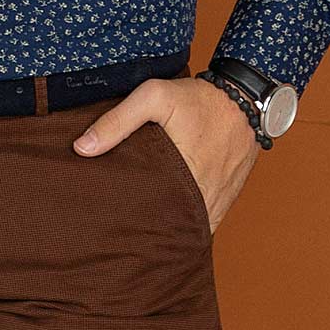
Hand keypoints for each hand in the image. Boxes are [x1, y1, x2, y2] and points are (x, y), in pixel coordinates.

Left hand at [72, 72, 258, 231]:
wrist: (247, 98)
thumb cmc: (201, 98)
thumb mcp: (155, 97)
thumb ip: (117, 121)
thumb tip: (82, 149)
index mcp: (182, 179)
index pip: (148, 217)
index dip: (127, 225)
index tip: (106, 225)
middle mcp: (203, 198)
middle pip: (167, 228)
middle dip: (144, 233)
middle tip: (118, 232)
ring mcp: (218, 201)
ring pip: (187, 229)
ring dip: (167, 230)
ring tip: (141, 232)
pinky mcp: (227, 198)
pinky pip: (204, 221)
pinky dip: (187, 224)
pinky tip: (168, 223)